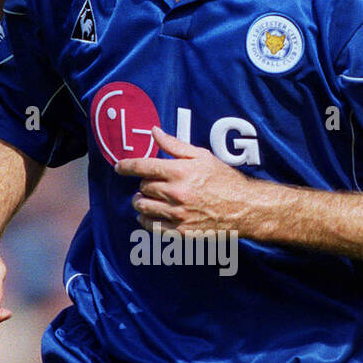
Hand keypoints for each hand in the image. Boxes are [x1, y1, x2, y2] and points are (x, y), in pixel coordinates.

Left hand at [115, 126, 252, 232]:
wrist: (244, 207)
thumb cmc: (224, 179)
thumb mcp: (202, 156)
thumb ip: (175, 145)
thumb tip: (154, 132)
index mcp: (179, 171)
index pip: (142, 167)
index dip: (126, 166)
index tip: (119, 167)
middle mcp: (175, 193)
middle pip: (143, 187)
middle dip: (144, 184)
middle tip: (151, 184)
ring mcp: (177, 214)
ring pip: (143, 208)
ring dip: (141, 202)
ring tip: (147, 200)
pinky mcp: (181, 231)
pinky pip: (152, 227)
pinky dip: (146, 221)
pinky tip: (150, 216)